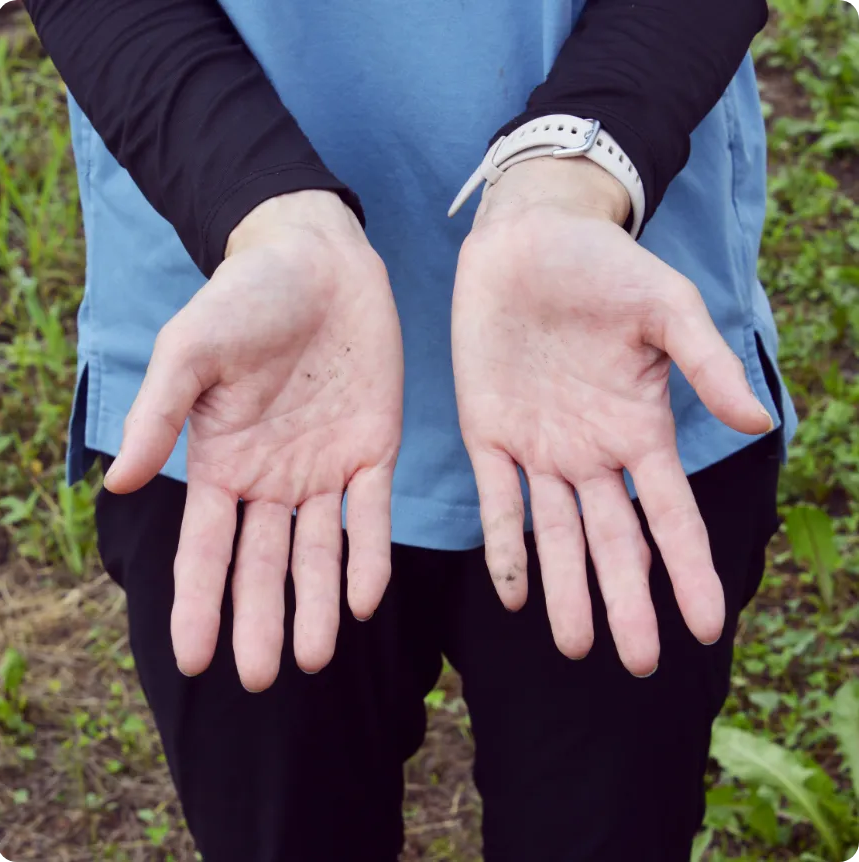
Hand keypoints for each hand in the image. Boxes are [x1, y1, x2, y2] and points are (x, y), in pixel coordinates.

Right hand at [104, 190, 402, 689]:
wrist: (317, 261)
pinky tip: (362, 600)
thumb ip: (158, 414)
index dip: (198, 603)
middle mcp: (271, 479)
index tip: (194, 661)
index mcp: (220, 463)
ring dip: (317, 605)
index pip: (206, 548)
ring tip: (315, 656)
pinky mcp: (373, 449)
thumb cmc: (245, 299)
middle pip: (263, 565)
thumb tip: (115, 485)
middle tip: (265, 679)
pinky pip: (370, 514)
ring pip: (319, 553)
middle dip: (262, 620)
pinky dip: (367, 555)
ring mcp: (324, 468)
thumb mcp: (191, 350)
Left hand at [452, 158, 771, 676]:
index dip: (688, 570)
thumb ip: (705, 366)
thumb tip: (759, 425)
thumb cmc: (604, 267)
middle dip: (626, 600)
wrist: (529, 239)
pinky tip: (512, 593)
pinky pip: (497, 499)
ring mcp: (538, 447)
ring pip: (556, 534)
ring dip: (566, 589)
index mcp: (640, 429)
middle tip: (635, 662)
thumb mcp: (667, 309)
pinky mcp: (488, 431)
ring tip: (578, 644)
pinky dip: (504, 544)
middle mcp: (591, 452)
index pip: (670, 515)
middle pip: (612, 541)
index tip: (708, 626)